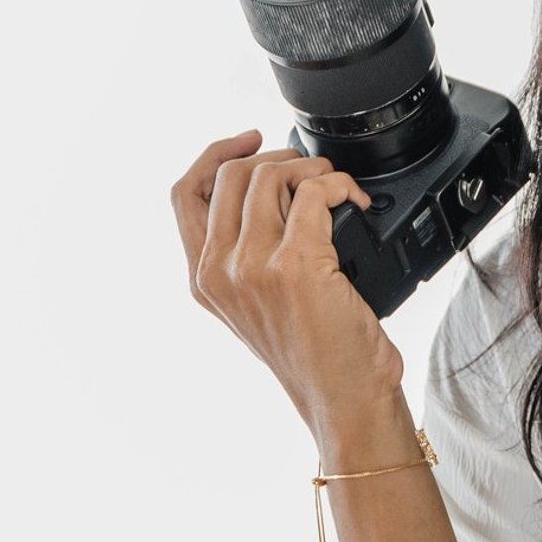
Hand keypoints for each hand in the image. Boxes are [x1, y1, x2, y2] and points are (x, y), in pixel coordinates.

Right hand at [169, 126, 404, 435]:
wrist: (344, 399)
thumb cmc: (317, 359)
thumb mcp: (259, 309)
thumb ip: (247, 258)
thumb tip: (272, 195)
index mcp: (203, 281)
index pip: (185, 194)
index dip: (215, 155)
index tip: (249, 141)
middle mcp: (220, 273)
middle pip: (230, 175)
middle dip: (276, 157)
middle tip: (310, 170)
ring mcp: (254, 267)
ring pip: (271, 177)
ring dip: (313, 168)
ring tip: (338, 186)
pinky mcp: (297, 264)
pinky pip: (314, 193)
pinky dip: (340, 185)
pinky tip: (356, 200)